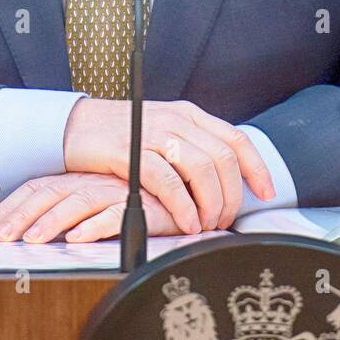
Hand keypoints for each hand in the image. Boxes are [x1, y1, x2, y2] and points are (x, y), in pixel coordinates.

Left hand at [0, 173, 180, 243]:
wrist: (186, 195)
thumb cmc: (142, 199)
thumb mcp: (101, 202)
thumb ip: (75, 212)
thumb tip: (38, 233)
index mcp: (80, 179)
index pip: (38, 188)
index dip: (13, 207)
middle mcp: (93, 181)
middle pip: (49, 194)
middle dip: (21, 216)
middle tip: (2, 238)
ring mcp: (115, 190)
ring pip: (77, 202)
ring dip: (53, 221)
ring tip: (34, 240)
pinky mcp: (141, 202)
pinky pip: (113, 213)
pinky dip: (94, 226)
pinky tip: (77, 238)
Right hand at [61, 97, 275, 232]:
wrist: (73, 127)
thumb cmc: (118, 137)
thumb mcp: (162, 133)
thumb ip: (190, 148)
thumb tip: (221, 181)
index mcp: (189, 115)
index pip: (235, 139)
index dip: (257, 168)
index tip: (266, 193)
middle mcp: (177, 120)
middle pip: (223, 158)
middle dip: (232, 195)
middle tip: (225, 220)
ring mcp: (155, 133)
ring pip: (201, 169)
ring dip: (210, 203)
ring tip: (206, 224)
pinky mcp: (132, 151)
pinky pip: (168, 181)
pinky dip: (183, 206)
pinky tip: (186, 222)